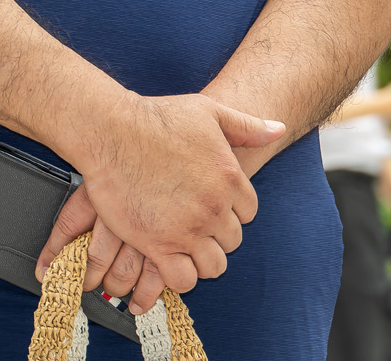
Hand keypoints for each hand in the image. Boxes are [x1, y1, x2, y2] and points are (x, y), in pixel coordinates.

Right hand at [39, 94, 283, 302]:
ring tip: (184, 246)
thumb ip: (246, 125)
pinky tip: (169, 260)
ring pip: (213, 266)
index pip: (248, 213)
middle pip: (232, 241)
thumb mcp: (209, 111)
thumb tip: (277, 129)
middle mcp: (214, 207)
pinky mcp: (158, 244)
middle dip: (216, 235)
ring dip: (201, 259)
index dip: (231, 211)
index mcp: (230, 178)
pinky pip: (183, 278)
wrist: (112, 132)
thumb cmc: (157, 118)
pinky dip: (179, 276)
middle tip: (194, 224)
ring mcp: (187, 229)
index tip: (213, 206)